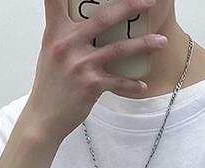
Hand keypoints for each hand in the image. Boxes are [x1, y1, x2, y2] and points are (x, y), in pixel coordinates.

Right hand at [27, 0, 167, 140]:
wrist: (43, 118)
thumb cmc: (49, 86)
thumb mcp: (50, 53)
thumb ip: (66, 36)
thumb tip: (84, 24)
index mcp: (55, 33)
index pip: (56, 0)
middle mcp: (68, 44)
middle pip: (103, 18)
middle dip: (129, 6)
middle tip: (148, 2)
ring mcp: (81, 64)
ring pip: (119, 49)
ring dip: (144, 44)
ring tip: (161, 42)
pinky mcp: (91, 85)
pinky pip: (119, 82)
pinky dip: (133, 85)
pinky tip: (143, 86)